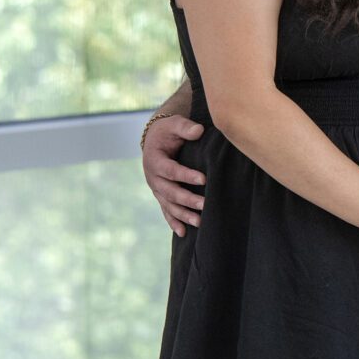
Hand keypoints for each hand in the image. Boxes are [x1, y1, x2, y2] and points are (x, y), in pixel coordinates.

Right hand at [142, 115, 206, 235]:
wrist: (156, 140)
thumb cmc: (169, 132)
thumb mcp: (174, 124)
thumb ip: (185, 127)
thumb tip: (198, 130)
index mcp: (155, 160)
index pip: (170, 170)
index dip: (185, 175)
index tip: (203, 179)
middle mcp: (153, 177)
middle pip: (170, 191)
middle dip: (187, 199)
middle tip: (205, 204)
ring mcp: (157, 188)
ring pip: (169, 204)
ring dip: (183, 214)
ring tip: (199, 222)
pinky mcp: (161, 195)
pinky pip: (166, 210)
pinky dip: (174, 222)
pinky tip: (184, 233)